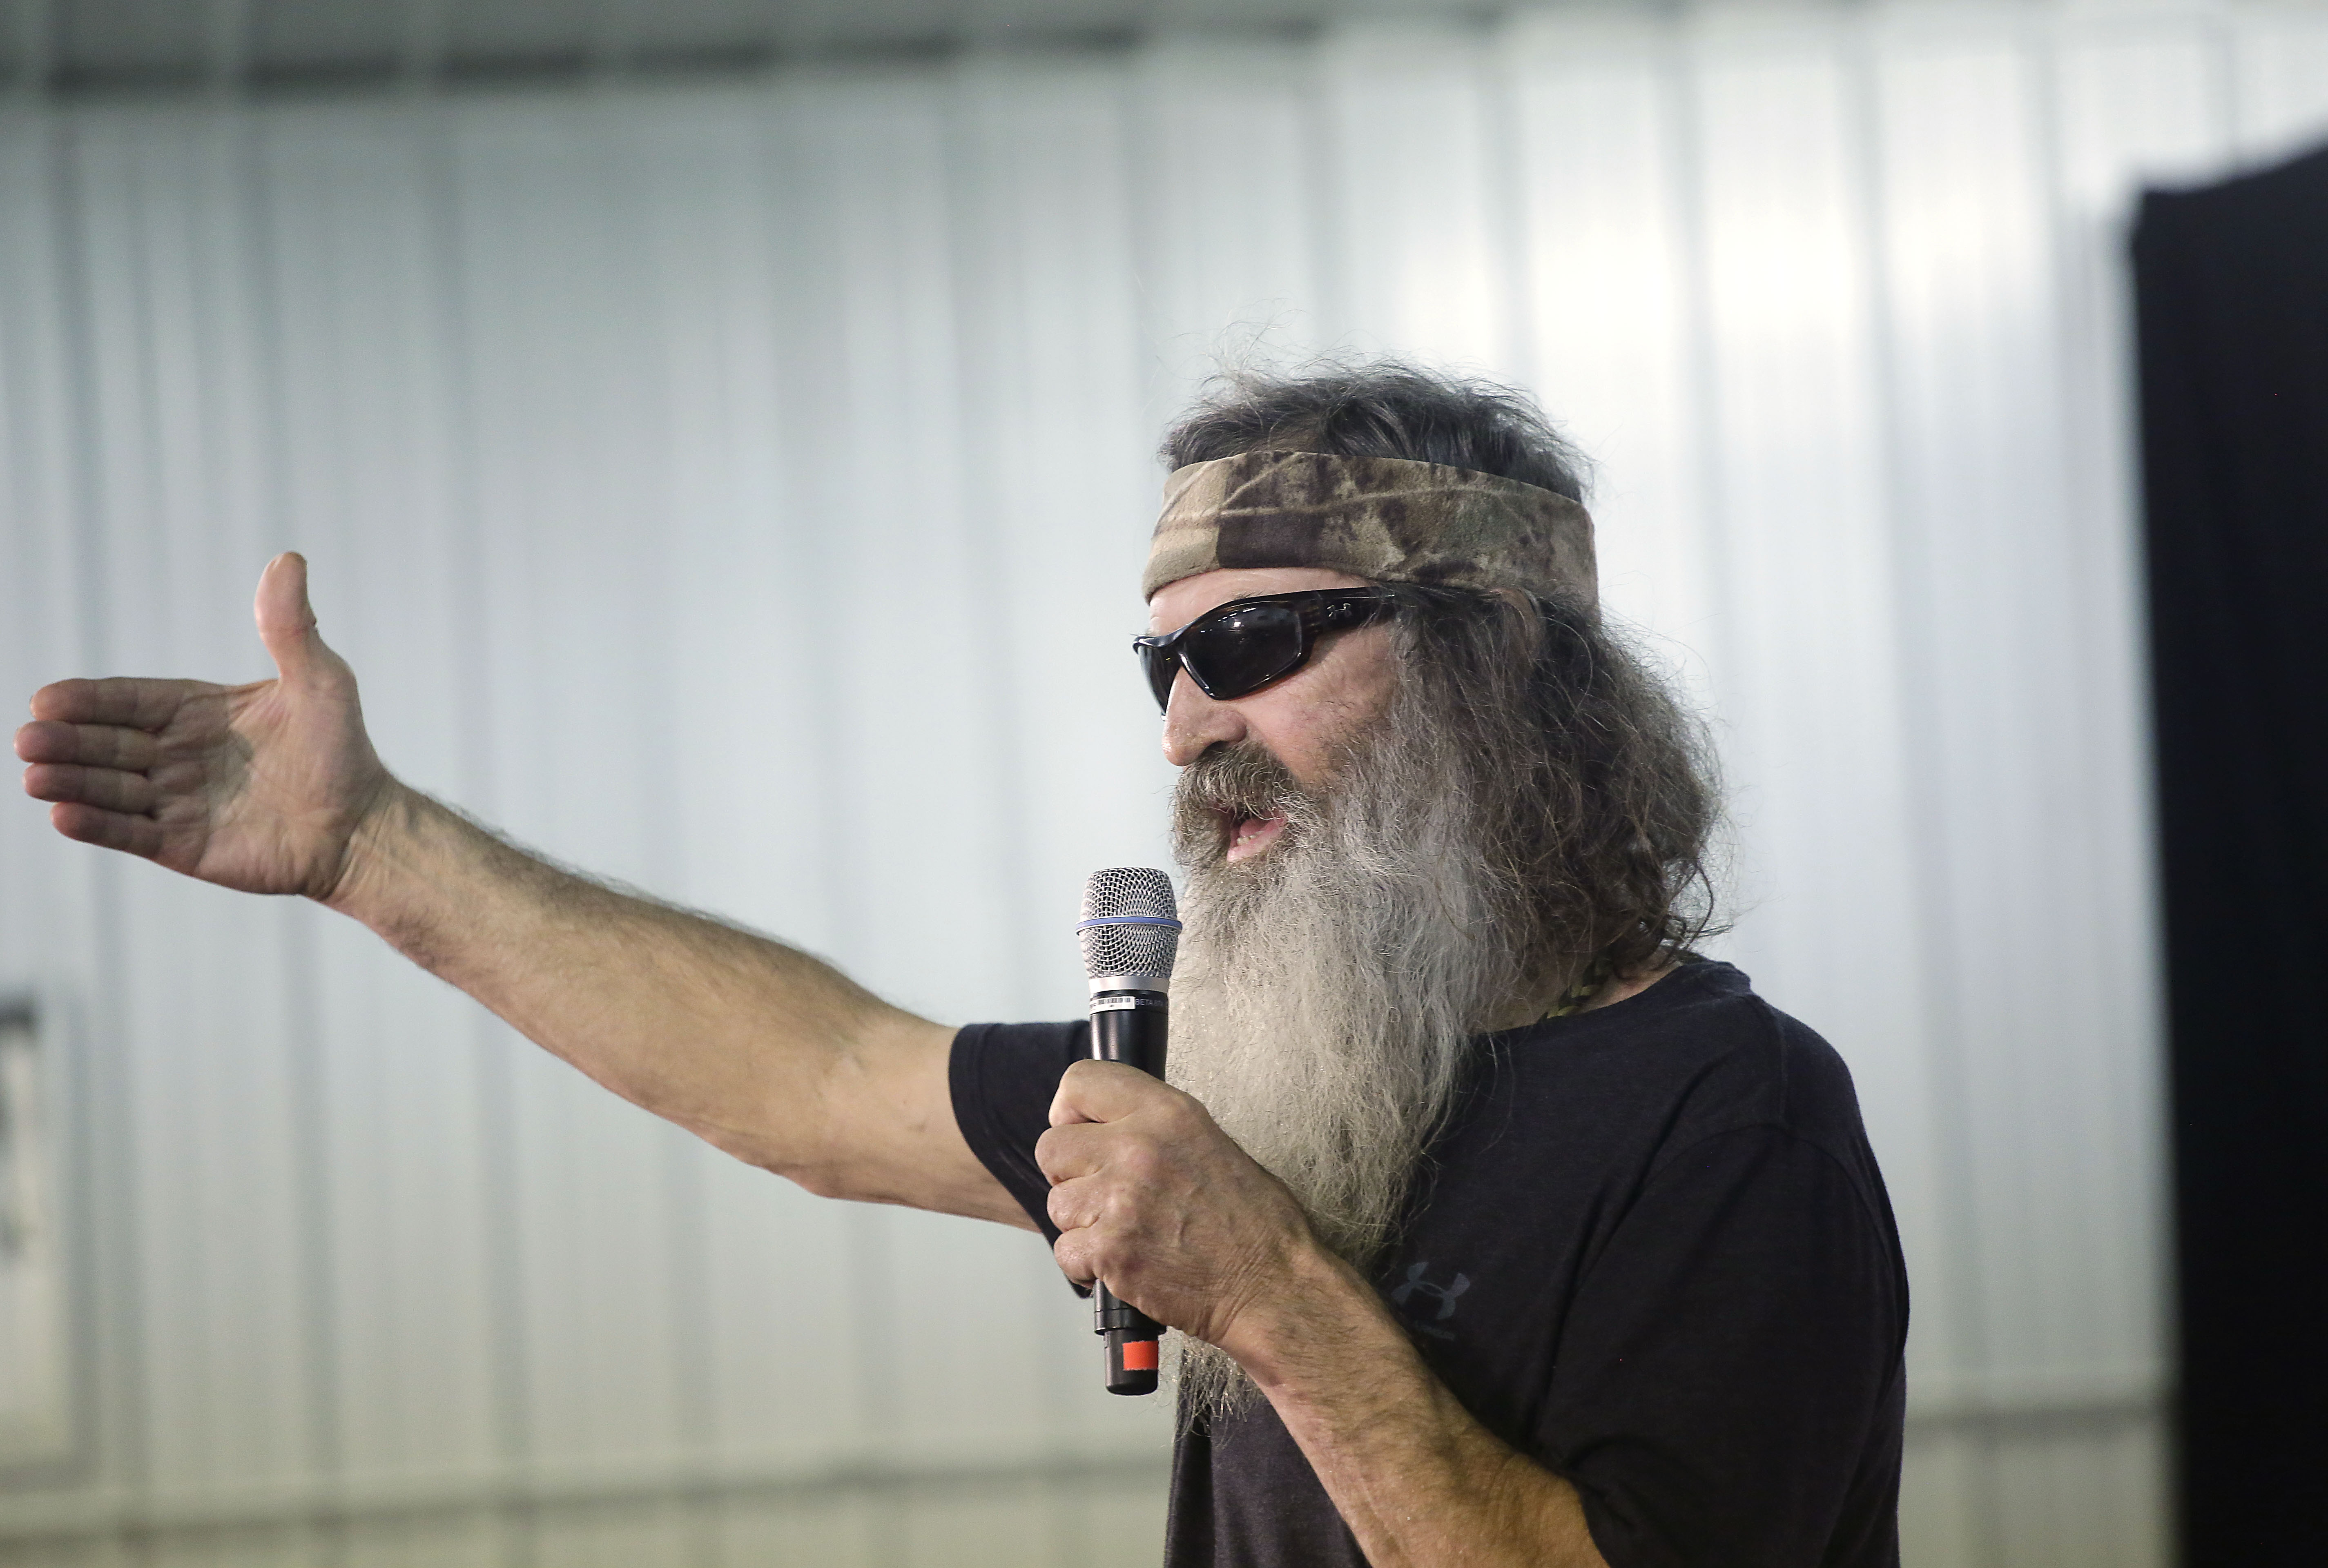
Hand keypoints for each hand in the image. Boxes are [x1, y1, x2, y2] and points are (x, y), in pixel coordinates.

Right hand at [15, 553, 393, 898]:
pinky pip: (131, 832)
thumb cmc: (342, 749)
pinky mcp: (181, 844)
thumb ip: (291, 627)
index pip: (131, 701)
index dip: (90, 700)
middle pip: (109, 744)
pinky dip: (97, 824)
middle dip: (68, 741)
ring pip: (110, 788)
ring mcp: (175, 801)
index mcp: (196, 712)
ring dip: (70, 782)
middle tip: (29, 737)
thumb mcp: (320, 680)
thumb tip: (288, 560)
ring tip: (34, 775)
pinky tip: (63, 815)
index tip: (46, 698)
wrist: (361, 824)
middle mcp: (176, 754)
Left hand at [1037, 1060, 1341, 1358]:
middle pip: (1052, 1146)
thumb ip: (1154, 1128)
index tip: (1080, 1132)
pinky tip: (1123, 1263)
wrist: (1272, 1285)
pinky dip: (1087, 1266)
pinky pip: (1066, 1252)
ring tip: (1124, 1233)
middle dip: (1070, 1175)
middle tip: (1101, 1194)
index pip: (1080, 1082)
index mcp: (1167, 1113)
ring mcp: (1122, 1200)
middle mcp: (1139, 1148)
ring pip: (1057, 1203)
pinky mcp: (1112, 1251)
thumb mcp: (1210, 1143)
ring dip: (1082, 1223)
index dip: (1069, 1111)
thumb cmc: (1255, 1223)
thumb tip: (1106, 1130)